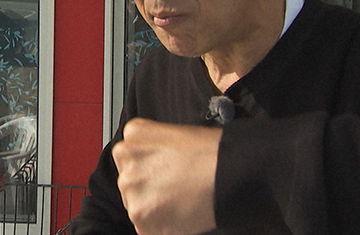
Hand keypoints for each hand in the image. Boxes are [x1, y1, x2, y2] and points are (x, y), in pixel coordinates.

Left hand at [112, 118, 221, 234]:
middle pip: (130, 179)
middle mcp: (128, 159)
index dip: (147, 165)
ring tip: (180, 200)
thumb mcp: (178, 135)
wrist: (231, 175)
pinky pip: (145, 226)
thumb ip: (154, 148)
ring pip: (136, 204)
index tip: (161, 171)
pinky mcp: (140, 215)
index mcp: (135, 134)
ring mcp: (132, 188)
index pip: (128, 155)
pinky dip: (160, 225)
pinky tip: (180, 212)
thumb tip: (148, 167)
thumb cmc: (214, 153)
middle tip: (174, 187)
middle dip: (148, 187)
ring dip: (153, 206)